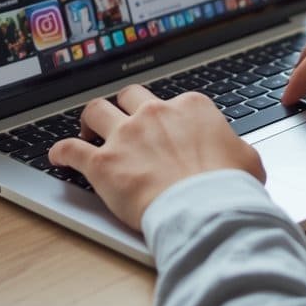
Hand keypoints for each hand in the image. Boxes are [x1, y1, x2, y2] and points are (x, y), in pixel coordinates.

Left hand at [48, 85, 263, 230]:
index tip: (165, 130)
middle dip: (124, 106)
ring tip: (88, 129)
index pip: (173, 102)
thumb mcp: (248, 160)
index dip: (167, 117)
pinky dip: (61, 151)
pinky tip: (57, 156)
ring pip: (96, 111)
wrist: (205, 208)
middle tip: (122, 120)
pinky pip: (70, 149)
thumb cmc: (228, 187)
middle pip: (129, 96)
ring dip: (90, 119)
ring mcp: (126, 135)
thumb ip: (237, 150)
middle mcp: (154, 114)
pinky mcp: (103, 163)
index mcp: (190, 108)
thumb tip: (239, 157)